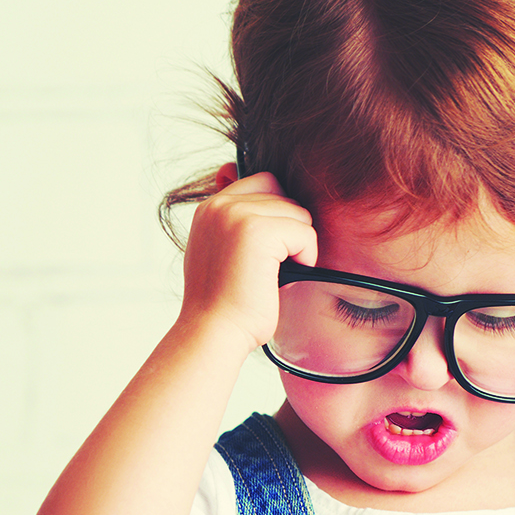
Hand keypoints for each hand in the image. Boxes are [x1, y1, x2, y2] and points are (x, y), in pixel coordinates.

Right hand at [177, 166, 316, 350]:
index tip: (263, 251)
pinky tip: (279, 280)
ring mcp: (237, 215)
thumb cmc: (221, 303)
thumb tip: (258, 195)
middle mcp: (220, 205)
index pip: (263, 182)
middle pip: (283, 194)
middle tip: (266, 266)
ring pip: (297, 212)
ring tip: (269, 274)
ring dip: (295, 245)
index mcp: (209, 208)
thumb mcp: (218, 252)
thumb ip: (234, 222)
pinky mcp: (258, 231)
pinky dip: (303, 258)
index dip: (275, 215)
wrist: (213, 332)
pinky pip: (305, 233)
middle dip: (287, 230)